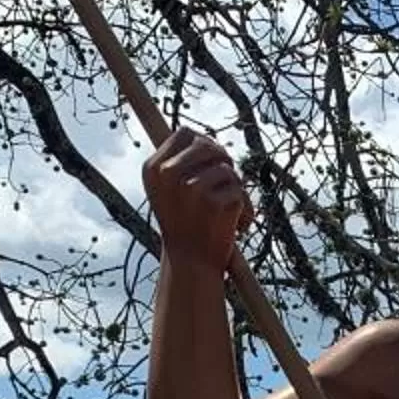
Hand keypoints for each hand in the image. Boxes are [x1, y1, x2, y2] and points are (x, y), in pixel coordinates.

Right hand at [141, 127, 252, 263]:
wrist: (191, 265)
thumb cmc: (185, 226)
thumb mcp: (169, 191)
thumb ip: (182, 163)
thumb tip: (205, 139)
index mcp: (153, 168)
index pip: (185, 133)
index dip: (205, 143)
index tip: (214, 160)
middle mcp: (168, 174)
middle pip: (208, 145)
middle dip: (224, 162)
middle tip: (227, 185)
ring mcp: (190, 188)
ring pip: (228, 169)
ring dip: (235, 189)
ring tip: (226, 212)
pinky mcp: (214, 202)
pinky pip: (239, 190)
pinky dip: (245, 208)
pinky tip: (236, 226)